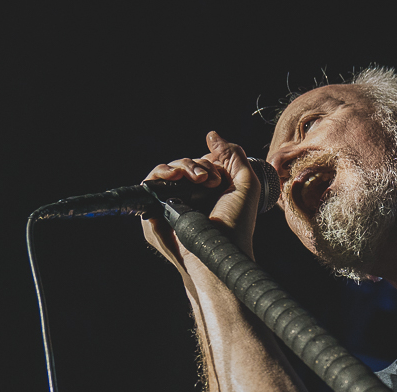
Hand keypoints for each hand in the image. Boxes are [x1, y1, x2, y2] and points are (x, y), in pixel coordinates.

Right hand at [140, 131, 263, 274]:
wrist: (218, 250)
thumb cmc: (236, 224)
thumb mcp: (246, 184)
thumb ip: (233, 155)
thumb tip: (211, 135)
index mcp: (211, 190)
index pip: (201, 163)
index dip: (208, 163)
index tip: (218, 178)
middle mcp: (191, 196)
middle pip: (184, 164)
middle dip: (196, 165)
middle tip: (208, 179)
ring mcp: (173, 202)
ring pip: (168, 170)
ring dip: (181, 166)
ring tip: (195, 178)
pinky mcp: (156, 210)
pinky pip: (151, 182)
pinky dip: (159, 173)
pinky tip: (173, 175)